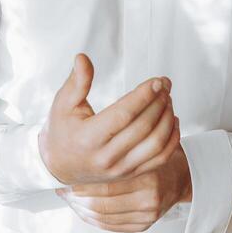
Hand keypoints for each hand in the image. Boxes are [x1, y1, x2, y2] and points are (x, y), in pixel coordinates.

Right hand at [37, 54, 179, 185]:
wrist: (59, 166)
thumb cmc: (62, 131)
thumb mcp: (63, 103)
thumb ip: (77, 81)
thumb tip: (82, 58)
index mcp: (88, 138)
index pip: (123, 115)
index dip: (143, 96)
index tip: (157, 81)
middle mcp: (106, 157)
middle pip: (143, 127)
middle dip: (159, 102)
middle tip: (165, 84)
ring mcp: (120, 169)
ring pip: (156, 144)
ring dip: (167, 118)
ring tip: (167, 99)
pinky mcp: (131, 174)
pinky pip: (160, 158)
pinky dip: (172, 139)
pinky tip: (171, 120)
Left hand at [54, 144, 192, 232]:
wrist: (179, 175)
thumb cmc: (153, 155)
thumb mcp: (140, 143)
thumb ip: (118, 145)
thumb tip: (80, 149)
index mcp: (147, 175)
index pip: (107, 184)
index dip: (83, 182)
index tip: (66, 177)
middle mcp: (149, 198)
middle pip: (102, 203)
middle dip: (78, 198)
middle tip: (62, 190)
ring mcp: (148, 214)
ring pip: (104, 216)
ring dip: (82, 209)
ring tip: (69, 199)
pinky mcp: (145, 225)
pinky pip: (112, 226)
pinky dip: (93, 219)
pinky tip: (82, 210)